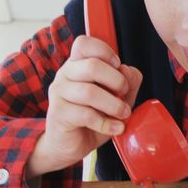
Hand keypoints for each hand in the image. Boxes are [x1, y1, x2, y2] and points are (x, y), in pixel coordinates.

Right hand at [27, 36, 141, 176]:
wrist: (71, 144)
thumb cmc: (93, 116)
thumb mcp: (117, 97)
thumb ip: (128, 81)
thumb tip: (128, 71)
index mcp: (78, 64)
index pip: (84, 43)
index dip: (106, 51)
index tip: (118, 67)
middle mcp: (65, 74)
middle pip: (92, 66)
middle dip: (117, 81)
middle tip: (124, 93)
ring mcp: (59, 93)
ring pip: (89, 92)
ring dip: (114, 105)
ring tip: (123, 114)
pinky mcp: (58, 114)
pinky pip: (86, 115)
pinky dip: (107, 123)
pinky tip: (115, 128)